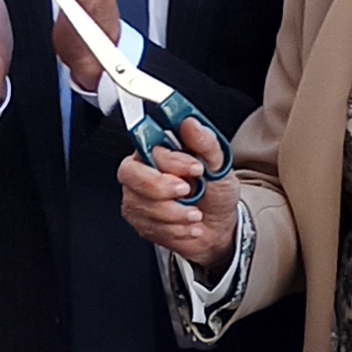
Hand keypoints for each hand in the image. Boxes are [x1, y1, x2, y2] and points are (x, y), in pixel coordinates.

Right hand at [117, 117, 237, 268]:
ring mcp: (137, 196)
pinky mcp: (139, 220)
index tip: (196, 169)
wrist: (219, 225)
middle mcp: (142, 170)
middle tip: (188, 192)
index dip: (171, 161)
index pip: (150, 148)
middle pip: (131, 174)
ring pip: (141, 204)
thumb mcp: (220, 164)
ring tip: (195, 213)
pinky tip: (188, 225)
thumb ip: (205, 142)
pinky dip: (174, 228)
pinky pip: (148, 225)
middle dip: (161, 188)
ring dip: (175, 213)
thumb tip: (190, 123)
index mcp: (159, 150)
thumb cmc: (215, 191)